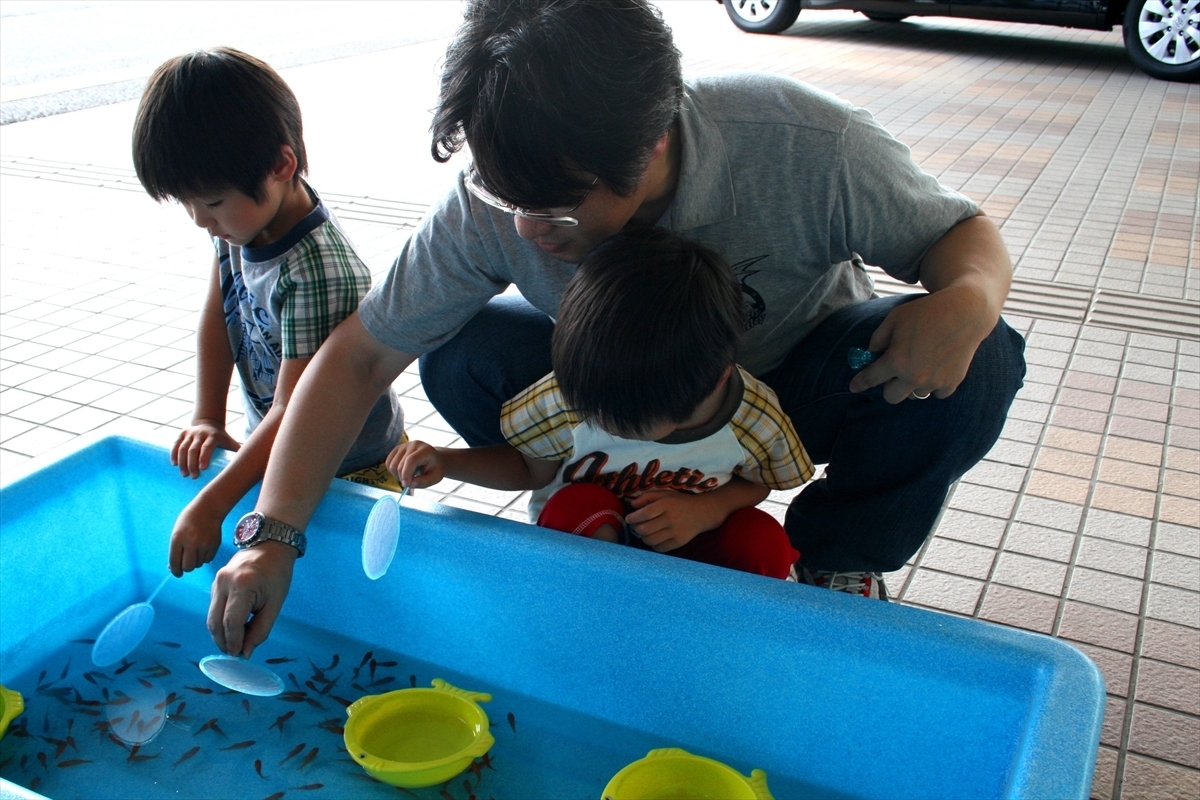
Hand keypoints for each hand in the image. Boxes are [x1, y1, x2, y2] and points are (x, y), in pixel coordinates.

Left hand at [168, 498, 223, 576]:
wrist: (208, 508)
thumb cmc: (189, 521)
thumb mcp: (177, 532)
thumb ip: (175, 549)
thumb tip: (174, 568)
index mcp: (178, 539)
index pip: (175, 562)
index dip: (175, 571)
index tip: (177, 573)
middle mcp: (191, 542)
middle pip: (188, 567)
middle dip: (186, 567)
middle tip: (186, 563)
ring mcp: (204, 544)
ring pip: (198, 564)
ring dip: (196, 561)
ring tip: (196, 550)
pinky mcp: (214, 545)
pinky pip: (208, 560)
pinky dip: (204, 557)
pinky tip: (203, 547)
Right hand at [172, 420, 240, 477]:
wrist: (210, 423)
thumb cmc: (223, 439)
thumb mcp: (231, 443)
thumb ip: (239, 453)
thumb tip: (250, 468)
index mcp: (214, 436)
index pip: (207, 447)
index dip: (204, 457)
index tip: (202, 469)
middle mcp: (201, 433)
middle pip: (193, 449)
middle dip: (192, 464)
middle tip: (193, 477)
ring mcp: (190, 432)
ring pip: (183, 447)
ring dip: (182, 462)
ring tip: (184, 474)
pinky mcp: (182, 433)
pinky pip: (175, 444)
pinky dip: (173, 454)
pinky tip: (174, 464)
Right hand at [207, 540, 295, 657]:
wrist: (269, 546)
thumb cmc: (277, 574)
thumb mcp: (275, 603)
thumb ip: (261, 629)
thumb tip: (245, 652)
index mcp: (242, 585)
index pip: (231, 622)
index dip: (233, 642)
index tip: (239, 656)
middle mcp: (224, 582)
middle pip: (215, 622)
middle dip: (223, 642)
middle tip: (235, 654)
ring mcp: (216, 582)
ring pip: (211, 617)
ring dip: (220, 634)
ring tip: (235, 644)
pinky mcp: (215, 583)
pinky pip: (213, 608)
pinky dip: (221, 622)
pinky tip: (233, 629)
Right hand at [385, 440, 443, 487]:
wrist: (435, 459)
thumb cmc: (435, 469)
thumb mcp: (435, 478)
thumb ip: (423, 482)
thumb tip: (409, 484)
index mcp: (425, 450)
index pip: (411, 460)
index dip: (406, 474)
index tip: (406, 485)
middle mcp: (413, 445)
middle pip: (399, 464)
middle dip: (403, 478)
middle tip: (411, 483)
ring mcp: (403, 445)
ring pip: (391, 464)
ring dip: (397, 475)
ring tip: (408, 477)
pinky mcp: (397, 449)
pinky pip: (388, 462)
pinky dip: (392, 471)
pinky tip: (402, 472)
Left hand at [625, 490, 722, 551]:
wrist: (701, 513)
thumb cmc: (679, 502)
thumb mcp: (665, 493)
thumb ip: (647, 497)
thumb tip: (633, 505)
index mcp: (666, 504)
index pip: (645, 514)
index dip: (633, 517)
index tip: (629, 518)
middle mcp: (671, 519)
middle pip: (645, 529)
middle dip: (636, 528)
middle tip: (636, 525)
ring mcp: (675, 532)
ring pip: (650, 540)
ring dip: (643, 537)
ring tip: (645, 532)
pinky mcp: (679, 542)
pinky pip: (659, 548)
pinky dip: (653, 544)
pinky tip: (655, 537)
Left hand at [848, 286, 992, 403]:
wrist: (965, 312)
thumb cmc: (927, 312)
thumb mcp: (895, 318)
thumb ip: (878, 338)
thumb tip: (872, 354)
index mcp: (896, 361)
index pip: (871, 379)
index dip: (860, 383)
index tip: (854, 387)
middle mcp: (914, 377)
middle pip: (891, 397)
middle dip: (888, 386)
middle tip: (893, 373)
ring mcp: (934, 382)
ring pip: (914, 395)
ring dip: (911, 385)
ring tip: (918, 365)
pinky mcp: (952, 383)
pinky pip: (936, 393)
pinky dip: (933, 385)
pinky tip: (935, 368)